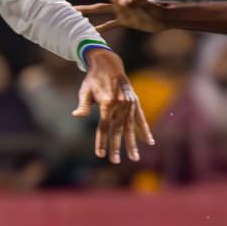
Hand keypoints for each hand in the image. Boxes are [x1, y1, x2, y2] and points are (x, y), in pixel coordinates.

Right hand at [63, 0, 171, 32]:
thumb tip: (123, 0)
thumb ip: (136, 1)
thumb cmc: (158, 11)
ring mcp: (121, 10)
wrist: (167, 20)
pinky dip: (101, 29)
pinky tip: (91, 33)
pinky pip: (110, 24)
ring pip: (99, 8)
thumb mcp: (147, 5)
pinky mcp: (125, 20)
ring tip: (72, 11)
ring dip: (86, 9)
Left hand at [73, 47, 153, 163]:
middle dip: (116, 147)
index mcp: (107, 103)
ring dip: (133, 144)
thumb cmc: (93, 79)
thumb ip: (83, 105)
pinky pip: (141, 119)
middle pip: (118, 131)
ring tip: (135, 158)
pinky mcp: (135, 102)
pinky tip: (150, 142)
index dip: (101, 142)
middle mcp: (120, 105)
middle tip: (115, 161)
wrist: (108, 64)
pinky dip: (146, 130)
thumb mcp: (85, 91)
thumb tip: (76, 115)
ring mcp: (129, 104)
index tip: (100, 155)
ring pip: (131, 128)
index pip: (103, 128)